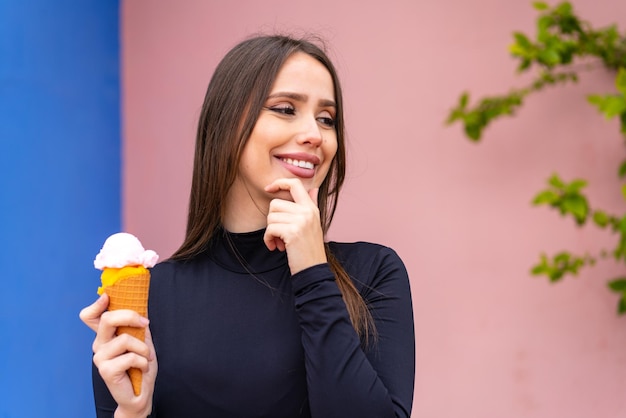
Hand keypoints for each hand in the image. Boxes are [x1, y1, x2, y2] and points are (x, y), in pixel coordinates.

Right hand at [80, 295, 156, 416]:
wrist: (141, 392)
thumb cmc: (141, 365)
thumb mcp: (143, 339)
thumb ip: (138, 324)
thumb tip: (140, 303)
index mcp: (106, 335)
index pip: (90, 316)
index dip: (96, 305)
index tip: (107, 296)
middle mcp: (99, 344)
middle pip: (106, 319)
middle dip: (130, 316)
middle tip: (145, 323)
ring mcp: (100, 357)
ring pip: (124, 339)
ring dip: (143, 347)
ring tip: (146, 357)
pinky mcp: (105, 370)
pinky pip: (130, 357)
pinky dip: (142, 361)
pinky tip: (141, 368)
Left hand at [263, 178, 326, 273]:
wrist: (314, 270)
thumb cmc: (309, 249)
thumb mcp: (314, 224)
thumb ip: (311, 205)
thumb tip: (313, 189)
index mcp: (312, 208)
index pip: (295, 183)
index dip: (279, 182)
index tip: (269, 188)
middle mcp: (307, 211)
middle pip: (275, 203)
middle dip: (272, 220)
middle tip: (279, 234)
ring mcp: (301, 221)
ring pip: (271, 217)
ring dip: (270, 232)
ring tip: (279, 242)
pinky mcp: (293, 232)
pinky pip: (270, 229)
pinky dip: (268, 239)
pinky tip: (275, 247)